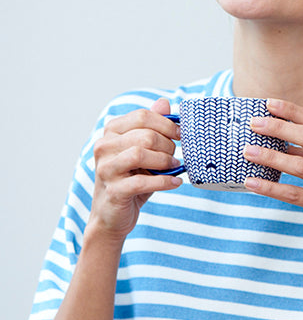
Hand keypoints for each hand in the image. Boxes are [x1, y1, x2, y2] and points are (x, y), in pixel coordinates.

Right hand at [90, 98, 181, 241]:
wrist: (112, 216)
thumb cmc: (131, 180)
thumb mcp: (144, 152)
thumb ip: (152, 127)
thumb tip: (164, 102)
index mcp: (111, 132)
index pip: (142, 116)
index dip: (167, 124)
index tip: (181, 134)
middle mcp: (104, 147)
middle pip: (145, 135)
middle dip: (168, 146)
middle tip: (175, 157)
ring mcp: (106, 168)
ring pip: (140, 154)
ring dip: (164, 161)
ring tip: (174, 168)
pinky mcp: (113, 190)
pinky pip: (142, 181)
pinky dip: (163, 182)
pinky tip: (174, 183)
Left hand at [243, 98, 302, 256]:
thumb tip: (277, 133)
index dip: (291, 111)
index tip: (268, 103)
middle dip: (279, 128)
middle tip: (254, 124)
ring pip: (299, 165)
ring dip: (270, 157)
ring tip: (247, 152)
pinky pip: (292, 193)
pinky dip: (269, 187)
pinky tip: (251, 183)